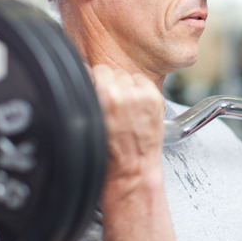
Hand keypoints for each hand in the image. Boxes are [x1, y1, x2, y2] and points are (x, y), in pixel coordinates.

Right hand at [90, 64, 165, 180]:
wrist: (131, 170)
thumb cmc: (108, 154)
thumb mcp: (88, 121)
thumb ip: (87, 97)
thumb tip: (86, 77)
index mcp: (103, 96)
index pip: (96, 70)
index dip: (95, 82)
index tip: (96, 90)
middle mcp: (123, 94)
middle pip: (112, 71)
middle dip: (110, 84)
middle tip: (111, 103)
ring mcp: (141, 96)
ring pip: (128, 75)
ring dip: (126, 86)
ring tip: (124, 106)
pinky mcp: (155, 99)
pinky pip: (143, 81)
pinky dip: (140, 89)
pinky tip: (136, 106)